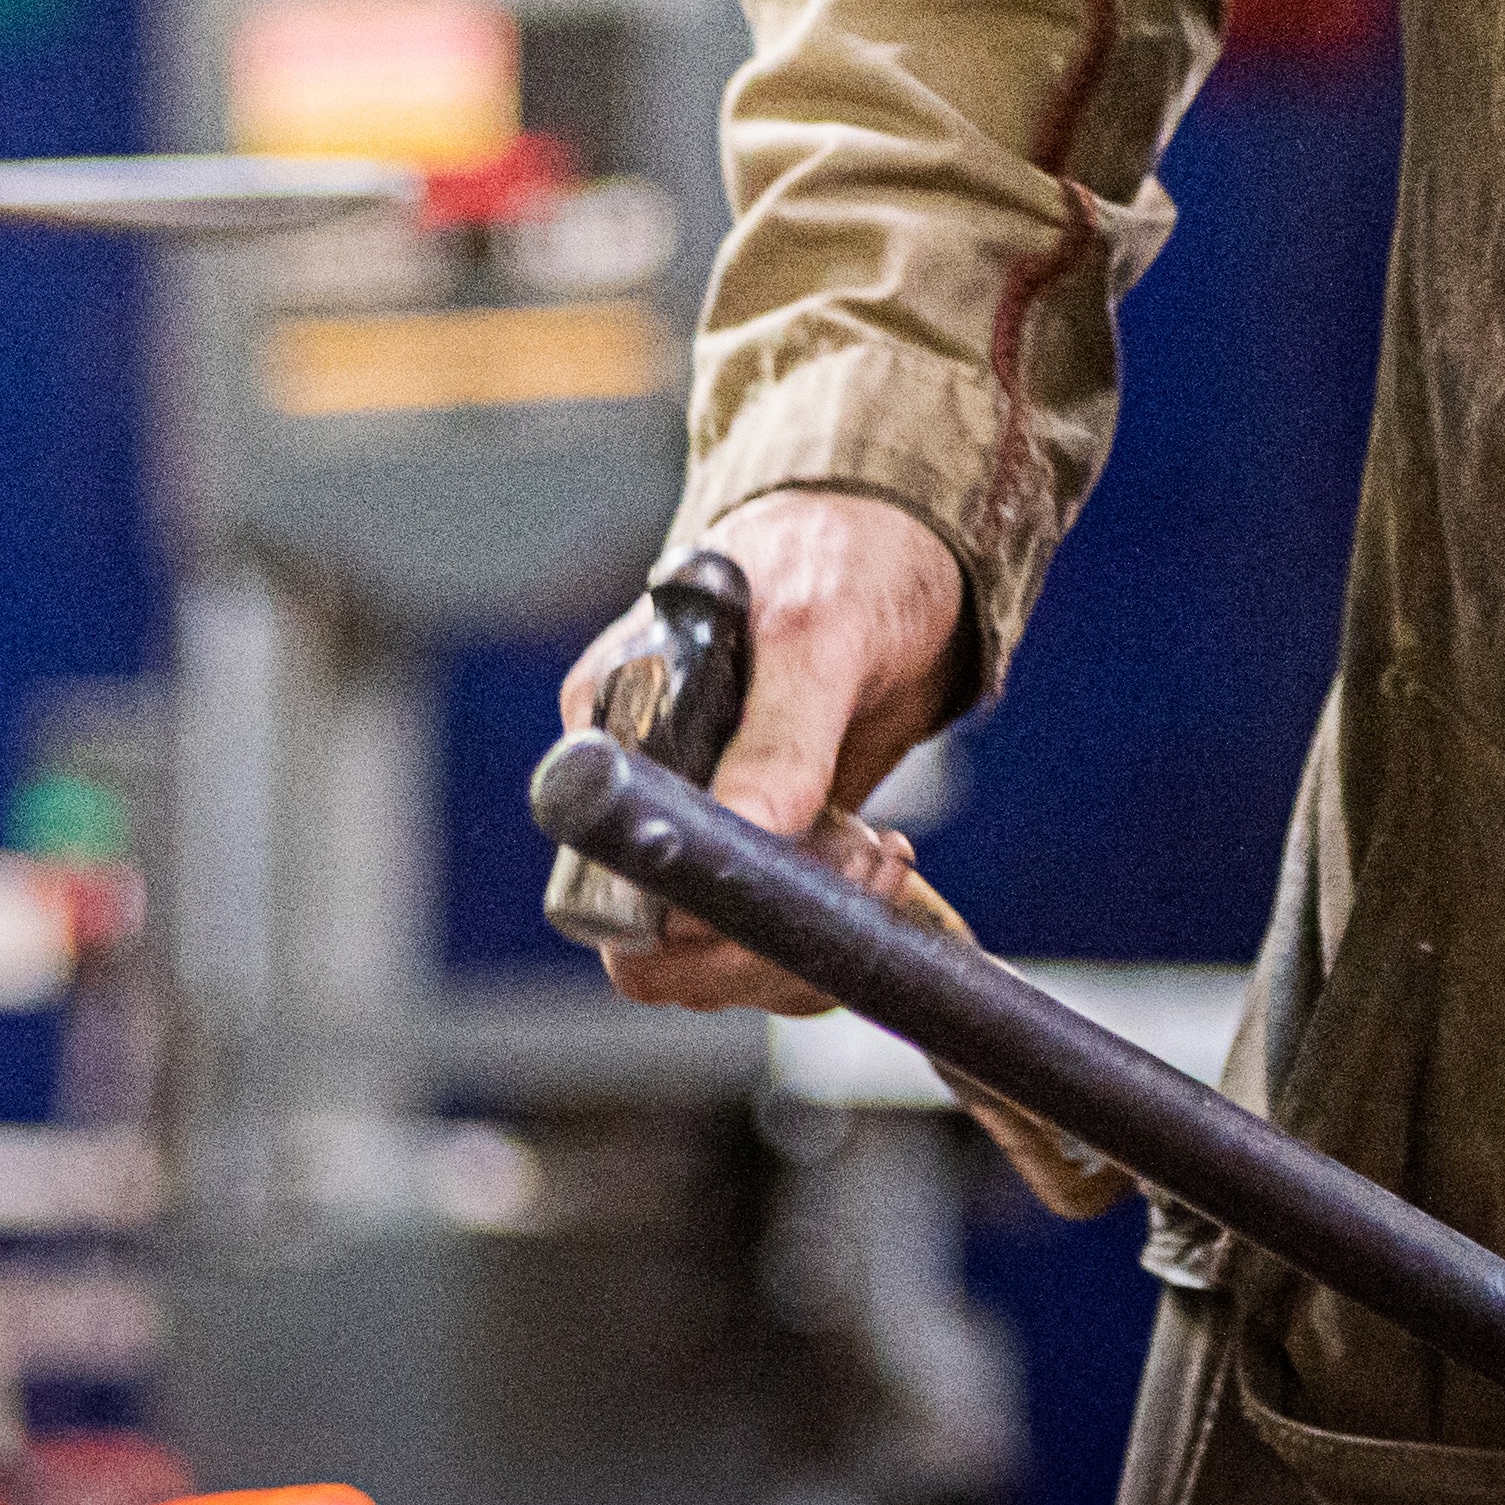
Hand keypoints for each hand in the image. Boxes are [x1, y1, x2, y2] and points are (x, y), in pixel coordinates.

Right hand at [569, 487, 967, 1011]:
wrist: (897, 542)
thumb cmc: (842, 557)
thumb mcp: (820, 630)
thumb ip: (783, 733)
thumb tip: (744, 837)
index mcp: (616, 728)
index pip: (607, 885)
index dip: (689, 922)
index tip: (781, 897)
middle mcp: (641, 793)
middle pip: (658, 949)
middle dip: (763, 940)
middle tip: (867, 867)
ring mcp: (698, 828)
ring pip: (716, 962)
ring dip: (805, 942)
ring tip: (885, 857)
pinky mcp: (758, 850)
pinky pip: (766, 944)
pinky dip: (825, 936)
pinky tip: (881, 869)